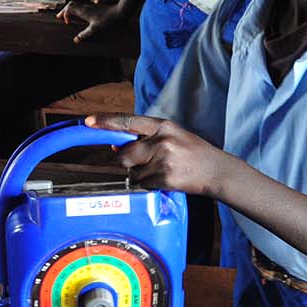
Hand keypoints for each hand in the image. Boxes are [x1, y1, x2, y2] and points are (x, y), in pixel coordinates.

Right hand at [59, 0, 123, 42]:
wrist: (119, 12)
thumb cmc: (107, 20)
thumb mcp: (95, 29)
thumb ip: (85, 34)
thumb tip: (76, 40)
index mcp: (83, 11)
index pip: (69, 8)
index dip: (64, 14)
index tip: (66, 22)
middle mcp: (86, 7)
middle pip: (71, 4)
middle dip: (65, 10)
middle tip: (61, 16)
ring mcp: (91, 6)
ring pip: (77, 4)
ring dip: (71, 10)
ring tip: (69, 16)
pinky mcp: (95, 7)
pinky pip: (83, 6)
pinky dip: (79, 10)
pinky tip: (82, 15)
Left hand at [85, 113, 237, 196]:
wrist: (217, 171)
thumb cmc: (192, 152)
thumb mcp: (171, 136)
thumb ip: (145, 137)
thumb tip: (115, 145)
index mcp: (163, 126)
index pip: (128, 121)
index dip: (106, 121)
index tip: (89, 121)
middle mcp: (162, 141)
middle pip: (124, 153)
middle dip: (126, 160)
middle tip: (142, 161)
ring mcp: (163, 161)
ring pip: (132, 172)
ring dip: (140, 174)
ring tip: (160, 170)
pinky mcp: (165, 179)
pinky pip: (143, 184)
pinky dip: (149, 184)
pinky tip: (165, 179)